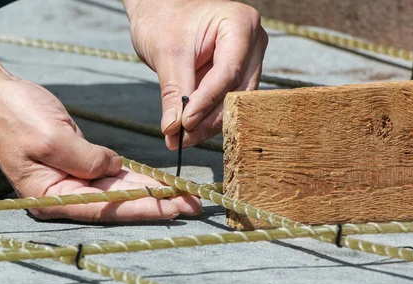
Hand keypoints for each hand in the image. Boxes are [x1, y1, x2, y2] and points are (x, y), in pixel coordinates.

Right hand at [0, 79, 201, 221]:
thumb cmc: (15, 116)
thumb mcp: (51, 137)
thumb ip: (86, 159)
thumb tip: (114, 169)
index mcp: (49, 198)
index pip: (103, 208)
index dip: (141, 208)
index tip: (173, 208)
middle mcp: (62, 196)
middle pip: (115, 204)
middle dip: (154, 204)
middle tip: (190, 205)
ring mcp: (70, 182)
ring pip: (117, 191)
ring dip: (149, 192)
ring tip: (182, 195)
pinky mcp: (77, 165)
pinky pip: (110, 175)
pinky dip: (134, 177)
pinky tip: (159, 182)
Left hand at [125, 0, 267, 148]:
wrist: (160, 13)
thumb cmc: (164, 20)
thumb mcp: (166, 54)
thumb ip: (173, 92)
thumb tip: (173, 130)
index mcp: (240, 25)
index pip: (229, 71)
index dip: (208, 100)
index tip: (185, 123)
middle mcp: (252, 44)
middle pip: (235, 92)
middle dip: (207, 118)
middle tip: (180, 139)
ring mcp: (247, 62)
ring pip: (232, 104)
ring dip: (205, 125)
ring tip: (178, 140)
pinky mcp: (235, 79)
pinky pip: (224, 105)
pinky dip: (204, 121)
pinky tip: (184, 134)